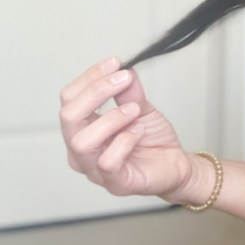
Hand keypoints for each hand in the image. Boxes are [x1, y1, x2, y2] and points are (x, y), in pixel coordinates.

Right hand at [59, 56, 193, 201]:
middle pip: (69, 117)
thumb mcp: (140, 107)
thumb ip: (129, 91)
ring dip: (111, 117)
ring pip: (82, 141)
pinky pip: (108, 162)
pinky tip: (138, 131)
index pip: (70, 99)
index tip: (114, 62)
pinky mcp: (115, 182)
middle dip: (96, 91)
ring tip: (134, 110)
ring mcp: (95, 168)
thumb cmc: (151, 139)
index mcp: (82, 128)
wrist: (175, 164)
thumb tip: (122, 70)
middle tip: (123, 79)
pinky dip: (124, 140)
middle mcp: (81, 149)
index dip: (89, 77)